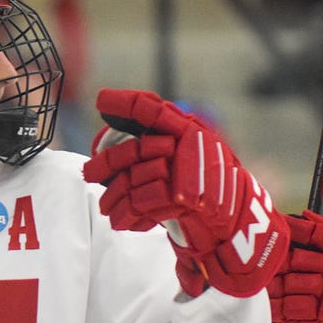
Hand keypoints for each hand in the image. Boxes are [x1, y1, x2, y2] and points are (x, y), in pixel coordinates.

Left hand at [82, 89, 288, 297]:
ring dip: (115, 199)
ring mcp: (187, 172)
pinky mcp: (186, 200)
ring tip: (107, 210)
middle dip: (106, 164)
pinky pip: (143, 205)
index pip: (153, 110)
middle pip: (134, 151)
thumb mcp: (184, 158)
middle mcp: (189, 146)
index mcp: (187, 130)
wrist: (234, 220)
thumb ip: (156, 144)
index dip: (128, 104)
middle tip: (88, 173)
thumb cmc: (204, 187)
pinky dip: (130, 217)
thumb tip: (110, 133)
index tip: (103, 100)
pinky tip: (124, 222)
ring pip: (134, 182)